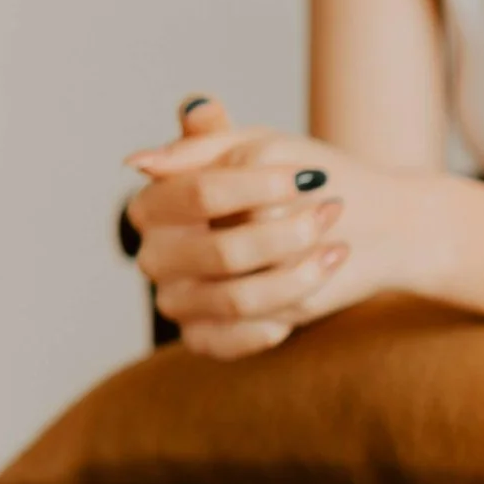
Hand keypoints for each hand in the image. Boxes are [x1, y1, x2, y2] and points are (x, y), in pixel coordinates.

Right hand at [123, 97, 443, 358]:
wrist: (343, 228)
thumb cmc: (288, 184)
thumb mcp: (255, 147)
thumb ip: (204, 142)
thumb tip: (140, 162)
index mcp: (154, 204)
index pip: (200, 194)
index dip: (259, 186)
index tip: (308, 177)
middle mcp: (155, 255)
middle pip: (224, 253)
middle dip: (288, 235)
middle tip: (332, 212)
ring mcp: (175, 299)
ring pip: (239, 299)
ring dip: (300, 276)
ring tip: (335, 248)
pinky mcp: (201, 336)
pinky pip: (235, 341)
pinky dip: (280, 319)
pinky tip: (311, 290)